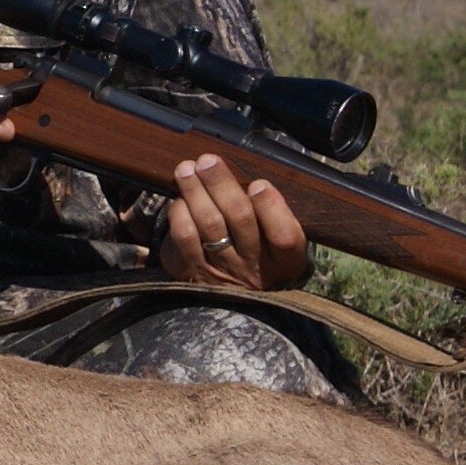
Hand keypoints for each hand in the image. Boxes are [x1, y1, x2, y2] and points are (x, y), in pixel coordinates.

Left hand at [155, 150, 309, 290]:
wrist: (233, 304)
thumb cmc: (259, 258)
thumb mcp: (279, 245)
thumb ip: (274, 215)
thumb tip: (254, 183)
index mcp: (284, 261)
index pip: (286, 237)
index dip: (272, 208)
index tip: (259, 184)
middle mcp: (254, 268)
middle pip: (240, 219)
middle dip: (221, 184)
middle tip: (208, 161)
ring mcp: (222, 273)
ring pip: (208, 223)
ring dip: (195, 191)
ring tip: (187, 169)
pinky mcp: (193, 273)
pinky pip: (184, 239)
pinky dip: (180, 214)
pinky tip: (180, 200)